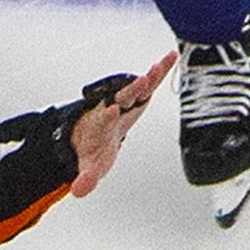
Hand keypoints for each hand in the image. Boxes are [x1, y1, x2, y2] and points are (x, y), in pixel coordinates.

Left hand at [64, 60, 172, 192]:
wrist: (91, 131)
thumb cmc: (93, 147)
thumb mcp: (89, 165)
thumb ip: (86, 177)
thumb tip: (79, 191)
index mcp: (100, 125)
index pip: (103, 119)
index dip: (108, 115)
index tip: (112, 110)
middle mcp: (112, 108)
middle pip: (121, 97)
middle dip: (130, 91)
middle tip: (141, 82)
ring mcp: (125, 100)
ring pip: (136, 87)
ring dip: (147, 78)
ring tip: (159, 68)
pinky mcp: (137, 96)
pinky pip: (150, 82)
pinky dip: (160, 71)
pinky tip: (171, 58)